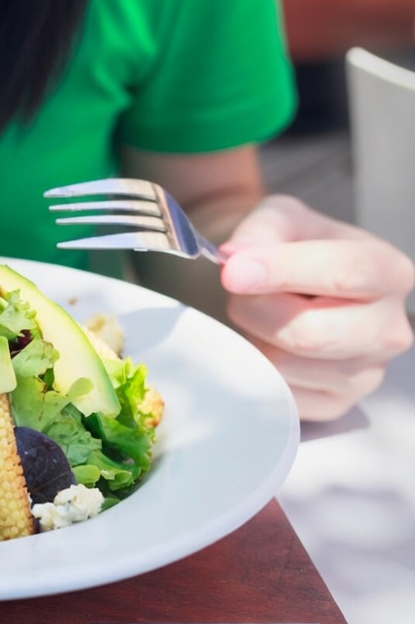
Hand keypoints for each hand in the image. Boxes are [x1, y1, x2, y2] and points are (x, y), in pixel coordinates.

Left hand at [219, 195, 413, 420]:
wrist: (286, 283)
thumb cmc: (289, 248)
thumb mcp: (280, 220)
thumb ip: (260, 230)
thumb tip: (237, 258)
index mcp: (388, 272)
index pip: (344, 273)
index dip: (283, 271)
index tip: (234, 272)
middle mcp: (389, 328)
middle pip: (312, 333)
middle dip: (257, 311)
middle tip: (241, 293)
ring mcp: (367, 373)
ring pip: (284, 365)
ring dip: (253, 337)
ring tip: (261, 315)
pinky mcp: (335, 404)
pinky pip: (276, 393)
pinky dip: (256, 367)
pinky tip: (266, 344)